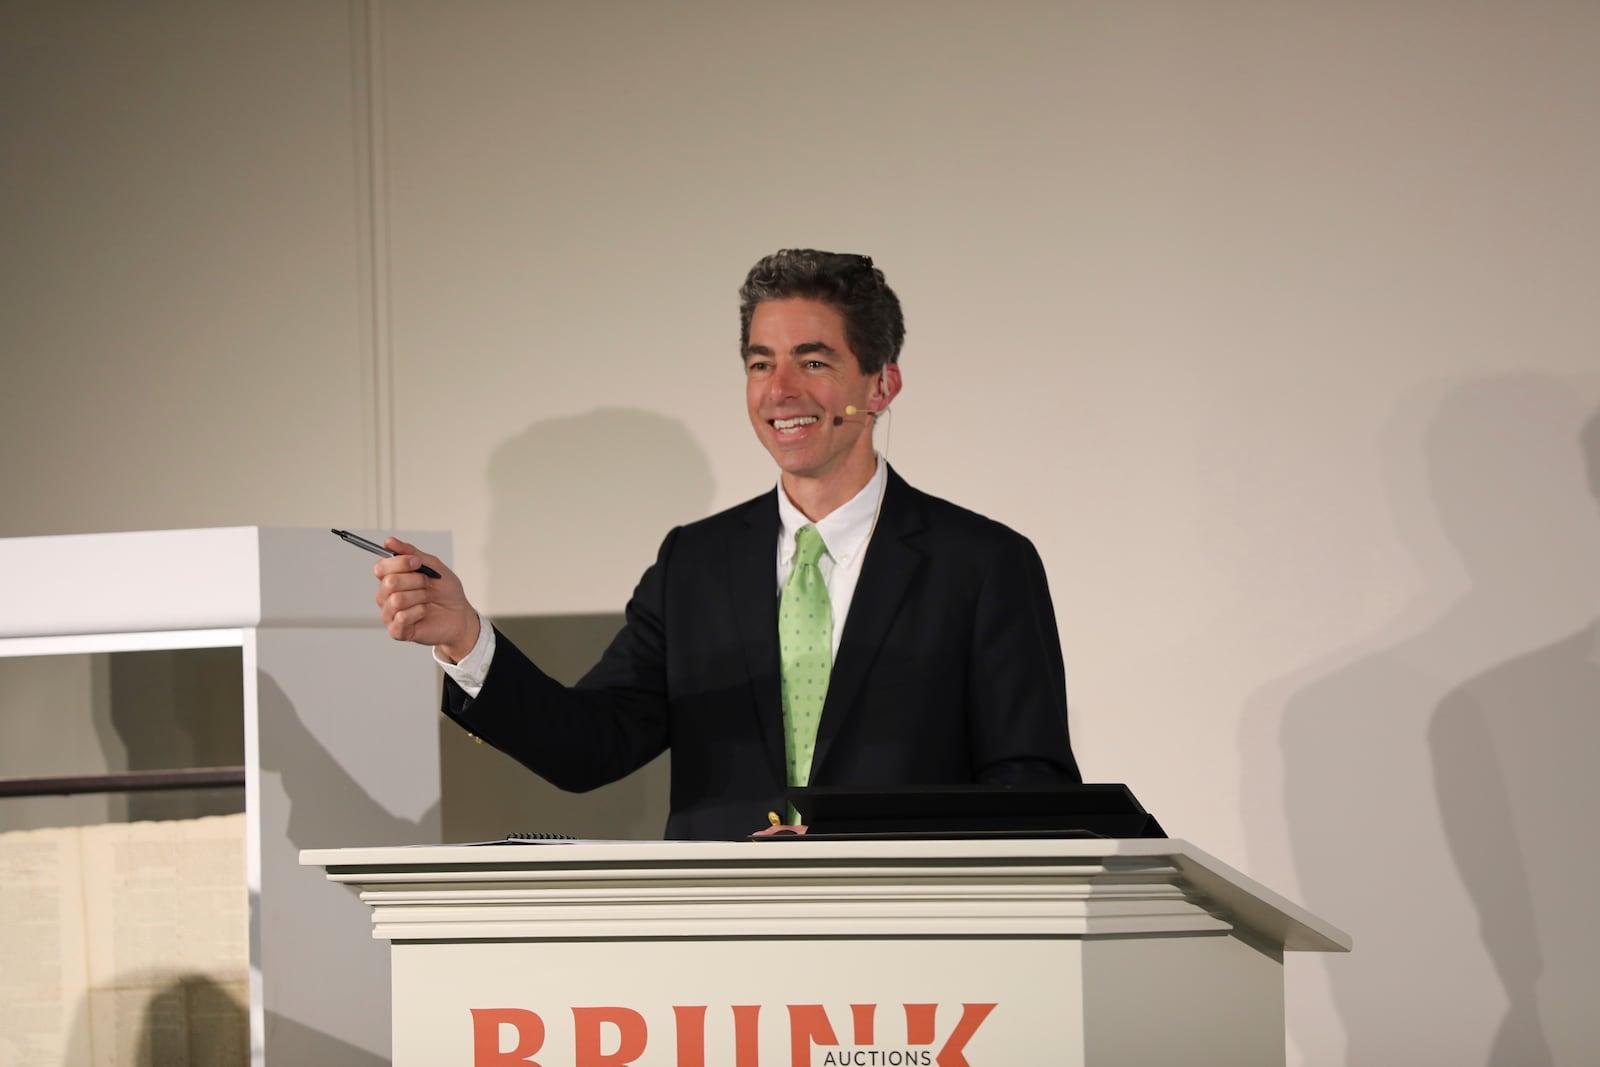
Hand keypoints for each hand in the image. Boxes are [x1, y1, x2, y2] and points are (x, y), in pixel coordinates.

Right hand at [373, 537, 480, 661]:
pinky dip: (419, 612)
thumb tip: (389, 541)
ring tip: (427, 600)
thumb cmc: (445, 591)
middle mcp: (386, 595)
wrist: (460, 614)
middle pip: (390, 582)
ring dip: (420, 597)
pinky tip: (424, 612)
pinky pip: (401, 618)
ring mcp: (390, 614)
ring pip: (397, 599)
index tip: (418, 563)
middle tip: (427, 585)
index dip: (401, 563)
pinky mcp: (397, 631)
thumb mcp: (432, 565)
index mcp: (391, 578)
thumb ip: (410, 552)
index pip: (381, 567)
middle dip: (416, 581)